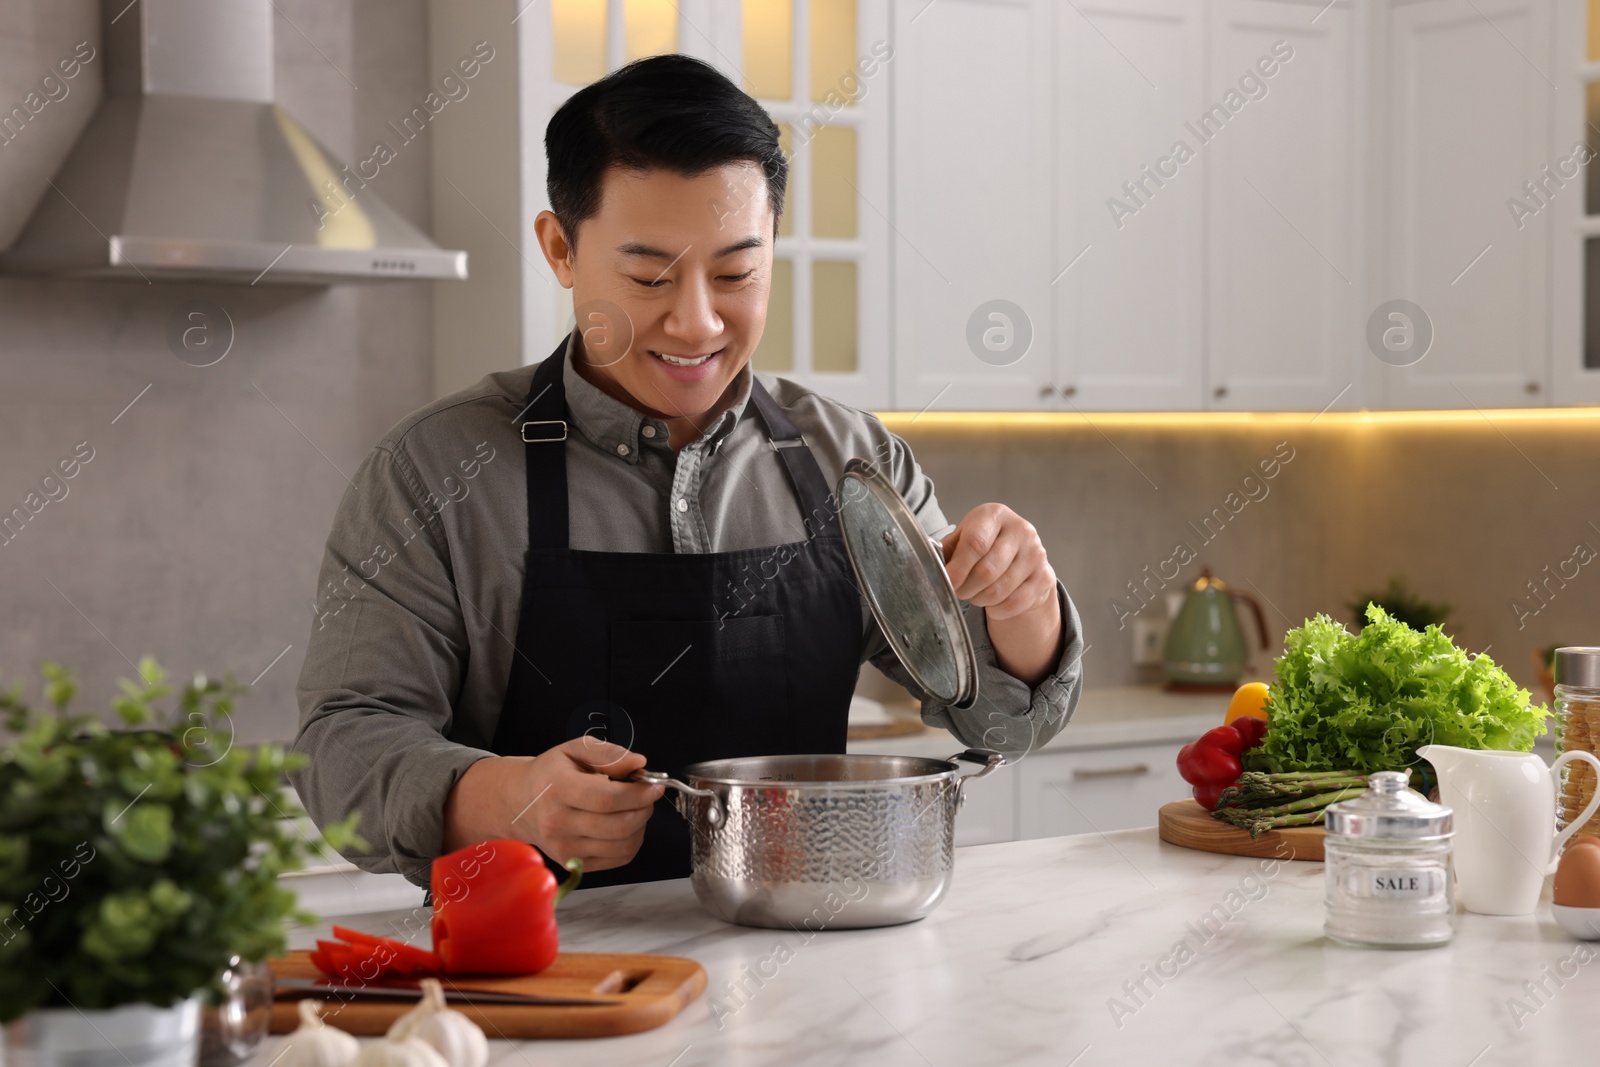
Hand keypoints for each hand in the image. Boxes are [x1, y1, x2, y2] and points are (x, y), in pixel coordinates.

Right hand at [509, 738, 664, 871]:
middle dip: (644, 809)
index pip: (607, 799)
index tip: (654, 785)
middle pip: (619, 826)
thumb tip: (639, 764)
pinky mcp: (572, 863)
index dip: (638, 794)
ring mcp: (564, 848)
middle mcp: (558, 823)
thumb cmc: (551, 774)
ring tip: (634, 808)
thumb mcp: (575, 749)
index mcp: (557, 789)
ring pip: (623, 845)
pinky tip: (624, 825)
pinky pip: (618, 859)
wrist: (521, 802)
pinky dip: (632, 841)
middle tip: (647, 795)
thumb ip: (609, 754)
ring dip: (641, 826)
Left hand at [942, 503, 1062, 685]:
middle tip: (958, 591)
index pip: (975, 544)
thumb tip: (922, 569)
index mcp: (995, 515)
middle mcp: (1021, 530)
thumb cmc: (984, 545)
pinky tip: (992, 602)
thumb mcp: (963, 538)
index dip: (957, 569)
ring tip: (974, 594)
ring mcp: (1037, 554)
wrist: (1022, 556)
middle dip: (965, 589)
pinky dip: (997, 609)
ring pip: (999, 591)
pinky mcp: (1045, 577)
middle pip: (987, 572)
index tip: (946, 583)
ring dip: (979, 600)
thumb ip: (945, 551)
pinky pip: (1014, 604)